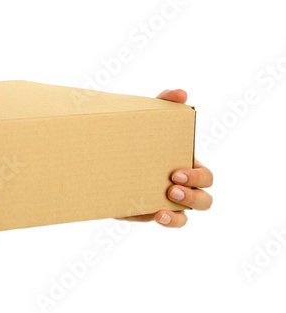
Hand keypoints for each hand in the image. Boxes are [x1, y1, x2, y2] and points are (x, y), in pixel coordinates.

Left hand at [114, 88, 213, 227]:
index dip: (197, 178)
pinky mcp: (143, 211)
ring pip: (183, 219)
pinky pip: (147, 219)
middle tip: (172, 189)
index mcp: (188, 166)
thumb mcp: (151, 117)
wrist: (105, 149)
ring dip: (177, 218)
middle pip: (204, 202)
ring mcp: (165, 201)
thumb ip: (166, 102)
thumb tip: (181, 93)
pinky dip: (142, 216)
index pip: (207, 178)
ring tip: (160, 212)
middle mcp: (182, 187)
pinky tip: (133, 212)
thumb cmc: (140, 133)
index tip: (176, 173)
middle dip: (192, 198)